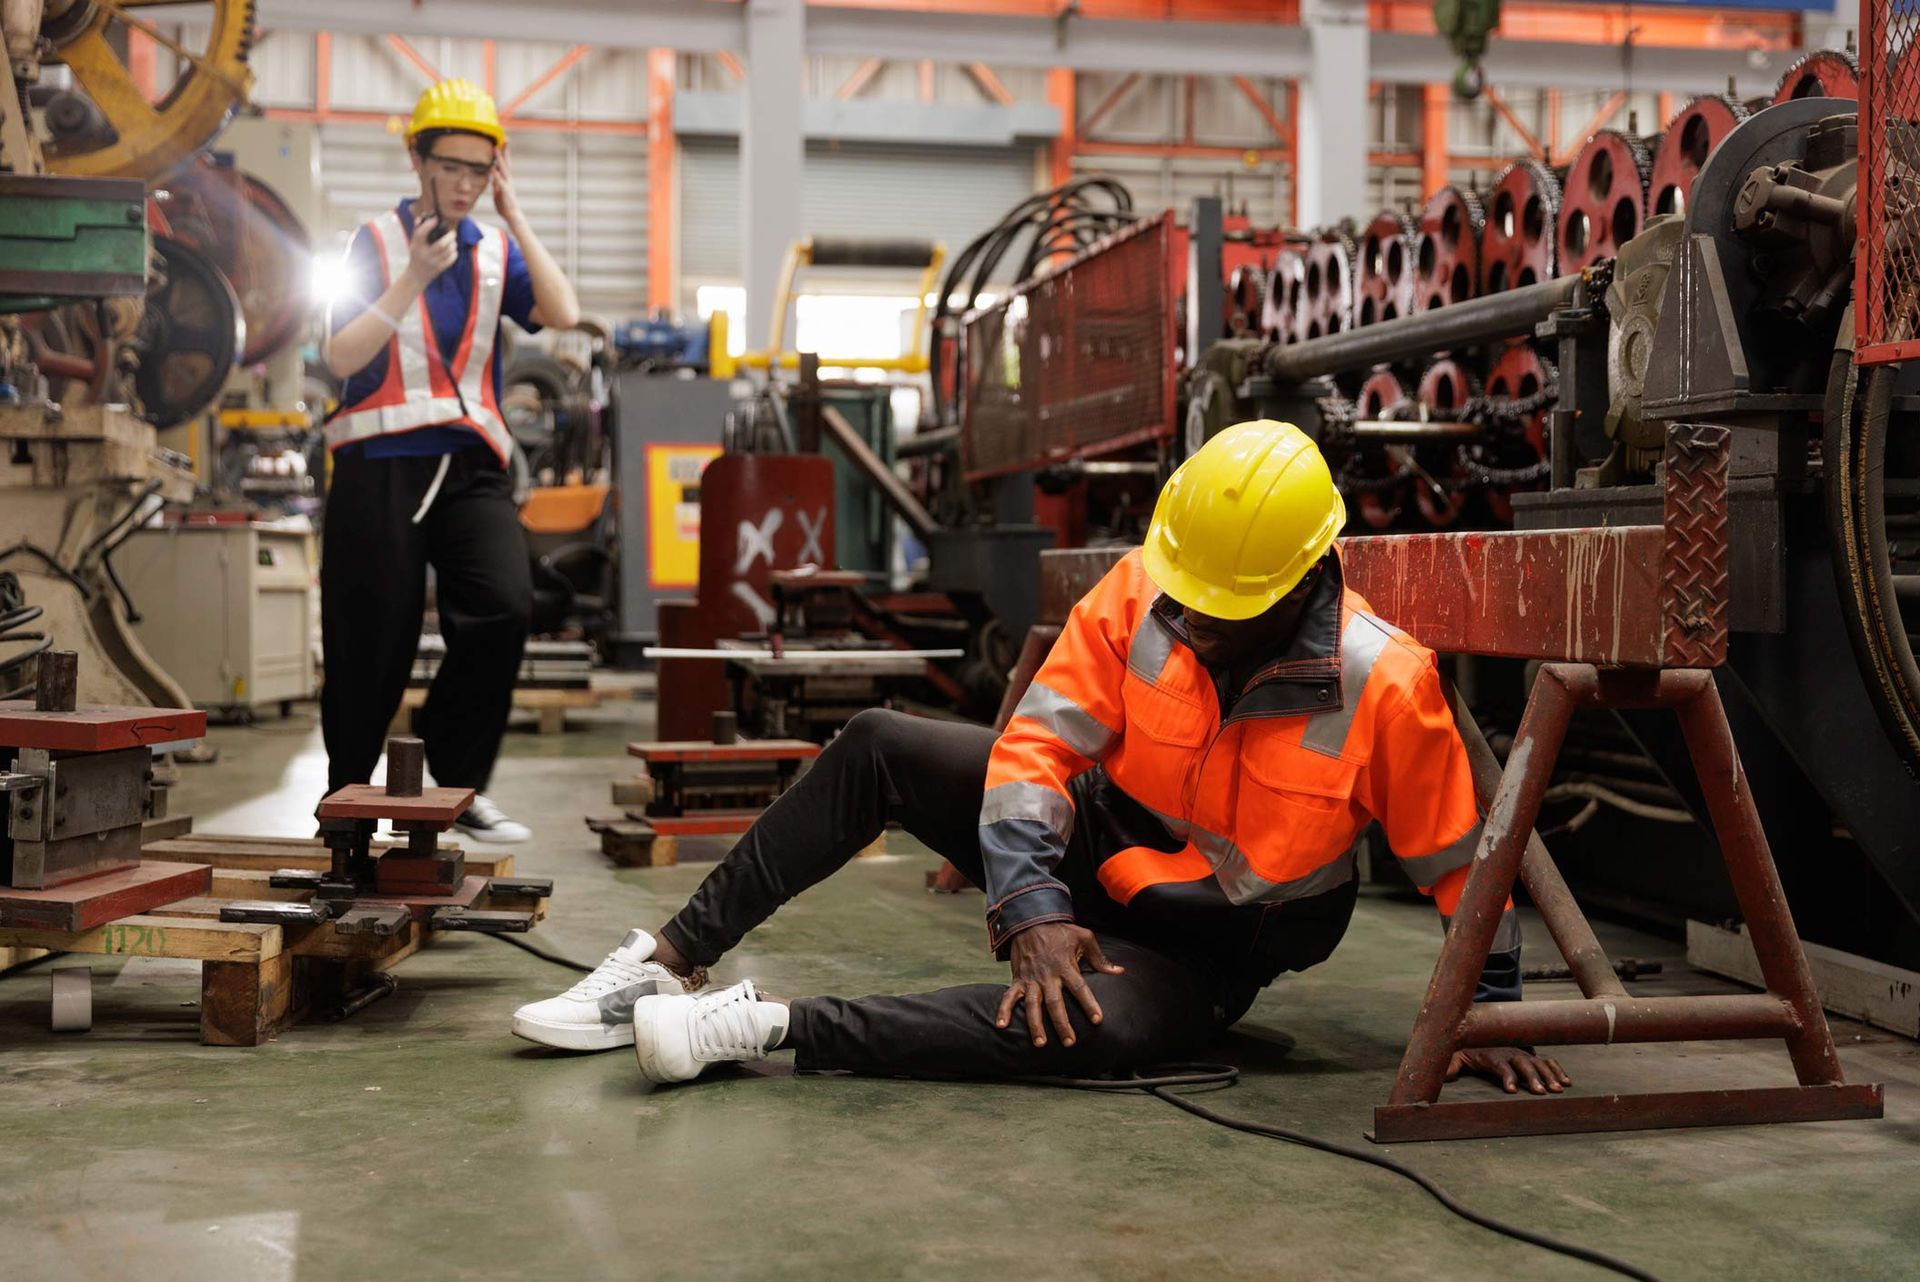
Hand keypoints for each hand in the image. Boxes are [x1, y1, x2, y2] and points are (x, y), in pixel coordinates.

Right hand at [403, 213, 458, 286]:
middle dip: (450, 236)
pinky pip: (451, 259)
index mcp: (416, 246)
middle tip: (452, 232)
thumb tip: (422, 217)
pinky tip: (452, 250)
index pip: (421, 234)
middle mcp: (425, 254)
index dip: (429, 225)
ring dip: (453, 244)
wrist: (417, 276)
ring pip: (448, 251)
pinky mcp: (440, 268)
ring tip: (453, 241)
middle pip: (441, 244)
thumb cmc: (416, 255)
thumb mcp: (414, 243)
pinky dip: (454, 253)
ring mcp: (433, 262)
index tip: (436, 219)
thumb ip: (418, 230)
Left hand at [490, 146, 520, 223]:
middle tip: (505, 139)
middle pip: (507, 162)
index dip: (504, 153)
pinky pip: (499, 181)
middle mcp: (508, 180)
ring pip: (503, 169)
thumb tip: (492, 174)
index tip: (503, 142)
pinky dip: (496, 174)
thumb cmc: (505, 205)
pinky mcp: (505, 191)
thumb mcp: (498, 191)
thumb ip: (495, 182)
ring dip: (499, 159)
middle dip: (505, 151)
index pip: (505, 163)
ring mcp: (507, 184)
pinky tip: (492, 168)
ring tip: (495, 149)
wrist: (512, 215)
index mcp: (506, 179)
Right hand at [994, 922, 1123, 1048]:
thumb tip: (1119, 972)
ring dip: (1035, 1025)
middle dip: (1061, 1024)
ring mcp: (1031, 979)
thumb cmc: (1060, 931)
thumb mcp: (1084, 938)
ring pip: (1033, 1005)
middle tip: (1069, 1042)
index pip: (1080, 988)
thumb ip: (1100, 958)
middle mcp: (1048, 975)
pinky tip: (1001, 1026)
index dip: (1089, 1004)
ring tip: (1041, 1043)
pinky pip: (1009, 996)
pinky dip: (1003, 1011)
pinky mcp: (1018, 979)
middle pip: (1055, 1003)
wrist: (1031, 921)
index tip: (1097, 1020)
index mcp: (1066, 966)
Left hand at [1446, 1046, 1570, 1094]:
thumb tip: (1444, 1076)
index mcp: (1492, 1056)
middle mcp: (1510, 1054)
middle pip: (1523, 1064)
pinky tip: (1567, 1082)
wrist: (1484, 1029)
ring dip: (1549, 1075)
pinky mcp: (1530, 1055)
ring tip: (1559, 1089)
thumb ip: (1451, 1065)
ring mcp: (1522, 1054)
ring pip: (1538, 1063)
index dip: (1506, 1077)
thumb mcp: (1457, 1053)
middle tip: (1542, 1092)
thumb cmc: (1470, 1048)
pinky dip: (1557, 1069)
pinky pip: (1547, 1060)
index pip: (1500, 1066)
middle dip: (1533, 1078)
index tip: (1511, 1090)